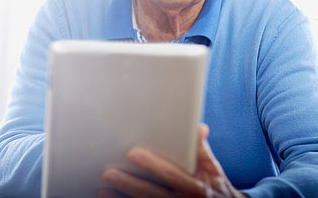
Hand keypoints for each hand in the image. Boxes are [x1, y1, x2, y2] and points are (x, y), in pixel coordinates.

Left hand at [98, 124, 246, 197]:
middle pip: (153, 194)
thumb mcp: (212, 168)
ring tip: (104, 191)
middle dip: (130, 184)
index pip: (172, 175)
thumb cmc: (214, 187)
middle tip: (109, 173)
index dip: (153, 165)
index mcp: (197, 187)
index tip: (133, 154)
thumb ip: (201, 149)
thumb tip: (198, 127)